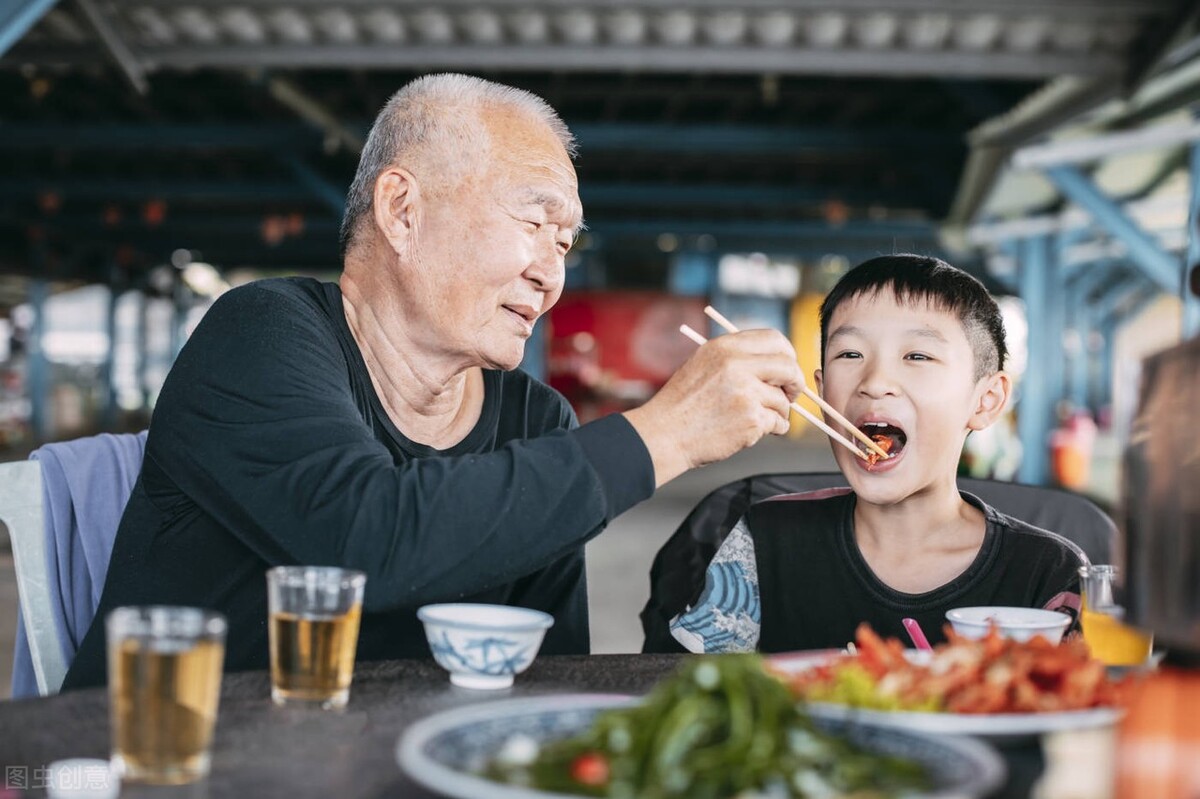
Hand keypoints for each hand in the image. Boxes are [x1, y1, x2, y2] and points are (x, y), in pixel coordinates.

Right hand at [623, 329, 804, 486]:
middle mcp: (737, 365)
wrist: (665, 433)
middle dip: (795, 382)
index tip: (786, 369)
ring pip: (783, 400)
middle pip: (788, 366)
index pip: (774, 339)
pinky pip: (778, 423)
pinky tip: (750, 431)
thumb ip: (736, 358)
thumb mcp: (703, 364)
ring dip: (778, 412)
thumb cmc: (683, 403)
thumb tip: (777, 362)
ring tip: (754, 419)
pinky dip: (772, 429)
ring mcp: (745, 392)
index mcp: (725, 347)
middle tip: (791, 394)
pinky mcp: (751, 419)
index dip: (787, 354)